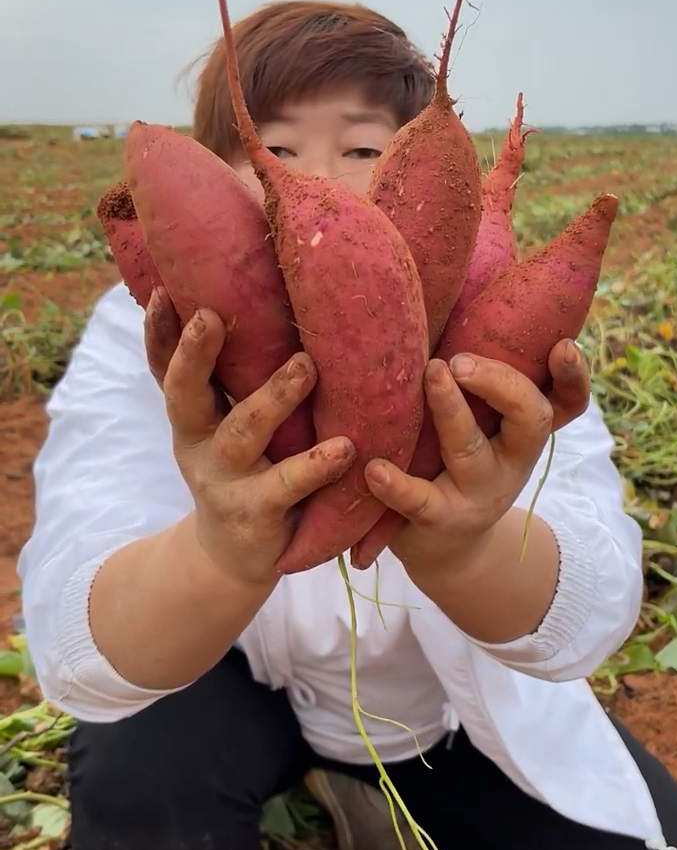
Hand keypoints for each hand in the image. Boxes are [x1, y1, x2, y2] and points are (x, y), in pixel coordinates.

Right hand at [144, 288, 354, 586]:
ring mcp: (224, 479)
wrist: (234, 558)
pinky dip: (316, 464)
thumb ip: (229, 380)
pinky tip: (344, 448)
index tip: (160, 292)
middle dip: (194, 355)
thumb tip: (247, 301)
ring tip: (306, 365)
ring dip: (274, 397)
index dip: (158, 332)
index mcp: (191, 414)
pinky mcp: (256, 513)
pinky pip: (288, 484)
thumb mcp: (224, 426)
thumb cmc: (242, 470)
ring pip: (244, 431)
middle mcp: (197, 442)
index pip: (164, 367)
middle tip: (209, 315)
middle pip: (184, 393)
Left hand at [364, 339, 589, 578]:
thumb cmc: (452, 458)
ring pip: (471, 449)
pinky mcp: (441, 520)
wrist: (445, 548)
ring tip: (432, 373)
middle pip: (529, 419)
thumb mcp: (480, 421)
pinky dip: (396, 485)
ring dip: (450, 409)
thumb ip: (480, 373)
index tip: (563, 344)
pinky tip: (374, 468)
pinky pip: (420, 501)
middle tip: (459, 358)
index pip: (566, 401)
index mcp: (524, 428)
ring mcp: (479, 491)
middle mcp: (512, 458)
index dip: (573, 375)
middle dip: (501, 383)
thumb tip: (471, 277)